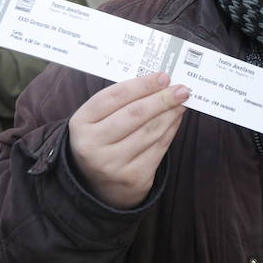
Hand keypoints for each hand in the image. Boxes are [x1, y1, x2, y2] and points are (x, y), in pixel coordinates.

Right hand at [68, 72, 188, 208]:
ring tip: (182, 102)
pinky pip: (158, 148)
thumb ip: (122, 102)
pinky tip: (176, 120)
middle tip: (181, 89)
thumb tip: (160, 84)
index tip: (163, 77)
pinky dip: (170, 131)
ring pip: (150, 131)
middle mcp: (92, 145)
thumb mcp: (99, 120)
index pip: (114, 96)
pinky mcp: (133, 178)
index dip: (141, 85)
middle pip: (135, 114)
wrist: (99, 185)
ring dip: (170, 114)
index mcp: (81, 123)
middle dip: (162, 99)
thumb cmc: (103, 141)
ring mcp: (112, 164)